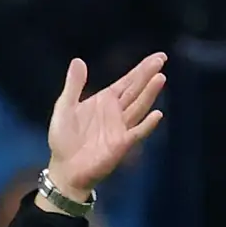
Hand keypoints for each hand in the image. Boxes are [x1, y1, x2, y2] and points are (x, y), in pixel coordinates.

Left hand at [39, 52, 166, 195]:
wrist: (64, 169)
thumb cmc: (63, 139)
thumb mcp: (64, 108)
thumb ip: (73, 85)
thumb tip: (78, 60)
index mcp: (105, 100)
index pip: (127, 81)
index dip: (141, 69)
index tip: (159, 57)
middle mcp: (117, 112)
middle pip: (136, 90)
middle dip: (148, 75)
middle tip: (162, 59)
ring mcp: (121, 127)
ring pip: (139, 107)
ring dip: (149, 93)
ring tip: (160, 78)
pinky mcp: (121, 144)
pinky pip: (137, 132)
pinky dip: (147, 124)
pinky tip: (157, 114)